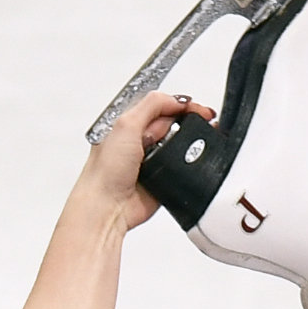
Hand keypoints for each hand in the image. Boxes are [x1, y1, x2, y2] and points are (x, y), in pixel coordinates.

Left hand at [81, 89, 216, 232]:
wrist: (107, 208)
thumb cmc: (105, 172)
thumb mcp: (126, 124)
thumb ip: (152, 105)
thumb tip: (177, 100)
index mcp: (128, 122)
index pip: (161, 104)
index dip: (181, 104)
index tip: (197, 108)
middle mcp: (140, 138)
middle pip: (174, 121)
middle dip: (189, 121)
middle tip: (202, 121)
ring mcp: (152, 158)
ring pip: (180, 143)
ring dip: (190, 142)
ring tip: (198, 139)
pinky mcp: (161, 177)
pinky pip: (182, 166)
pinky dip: (189, 162)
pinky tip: (192, 158)